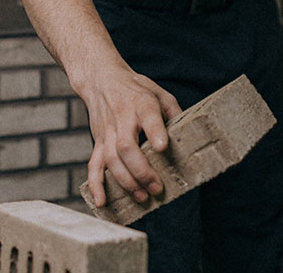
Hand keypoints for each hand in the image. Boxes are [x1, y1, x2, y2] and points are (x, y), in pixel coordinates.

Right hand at [78, 69, 181, 207]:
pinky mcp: (97, 141)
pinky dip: (96, 185)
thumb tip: (189, 136)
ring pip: (111, 160)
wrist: (101, 79)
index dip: (154, 132)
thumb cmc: (135, 88)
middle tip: (156, 187)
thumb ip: (173, 112)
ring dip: (125, 181)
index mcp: (141, 103)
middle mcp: (121, 118)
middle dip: (141, 170)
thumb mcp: (159, 92)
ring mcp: (107, 132)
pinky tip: (102, 202)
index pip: (148, 117)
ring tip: (142, 196)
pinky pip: (93, 165)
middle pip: (126, 147)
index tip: (163, 147)